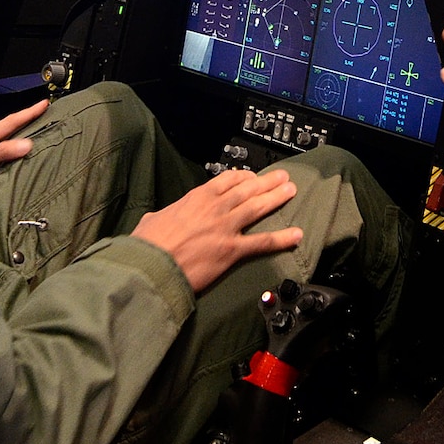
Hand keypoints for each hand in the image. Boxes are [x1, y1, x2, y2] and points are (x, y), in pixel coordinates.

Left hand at [0, 100, 47, 190]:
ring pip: (0, 134)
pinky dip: (6, 142)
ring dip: (16, 128)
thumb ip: (0, 152)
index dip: (28, 112)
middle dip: (25, 116)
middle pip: (6, 124)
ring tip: (29, 126)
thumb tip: (26, 144)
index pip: (11, 121)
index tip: (43, 104)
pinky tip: (7, 148)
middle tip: (40, 110)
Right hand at [131, 168, 303, 293]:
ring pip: (257, 207)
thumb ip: (164, 216)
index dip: (243, 177)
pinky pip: (262, 242)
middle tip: (282, 176)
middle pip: (247, 189)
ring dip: (276, 198)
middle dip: (267, 182)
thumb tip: (157, 218)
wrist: (151, 266)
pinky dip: (281, 238)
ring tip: (291, 190)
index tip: (252, 177)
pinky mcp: (232, 250)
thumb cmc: (147, 245)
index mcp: (196, 198)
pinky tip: (296, 234)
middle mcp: (214, 208)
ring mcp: (226, 228)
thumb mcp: (152, 220)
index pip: (226, 181)